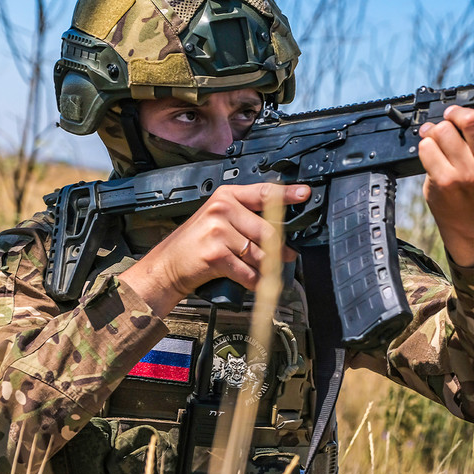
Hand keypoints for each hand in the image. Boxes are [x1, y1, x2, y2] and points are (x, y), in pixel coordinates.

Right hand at [119, 183, 309, 315]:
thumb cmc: (197, 243)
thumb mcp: (219, 219)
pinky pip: (248, 271)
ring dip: (266, 268)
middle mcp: (222, 209)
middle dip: (279, 249)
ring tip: (262, 272)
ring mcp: (217, 230)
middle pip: (268, 230)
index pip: (264, 193)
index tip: (305, 194)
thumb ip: (248, 218)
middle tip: (286, 256)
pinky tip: (251, 281)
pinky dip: (254, 281)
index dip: (287, 195)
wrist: (168, 265)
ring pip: (260, 253)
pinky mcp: (215, 254)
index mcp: (226, 196)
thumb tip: (283, 232)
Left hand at [418, 105, 473, 266]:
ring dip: (438, 128)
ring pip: (444, 130)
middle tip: (454, 116)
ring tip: (440, 135)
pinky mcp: (445, 182)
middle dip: (458, 113)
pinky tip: (432, 148)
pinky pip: (428, 146)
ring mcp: (468, 178)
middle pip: (472, 123)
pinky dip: (426, 142)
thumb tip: (463, 111)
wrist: (468, 217)